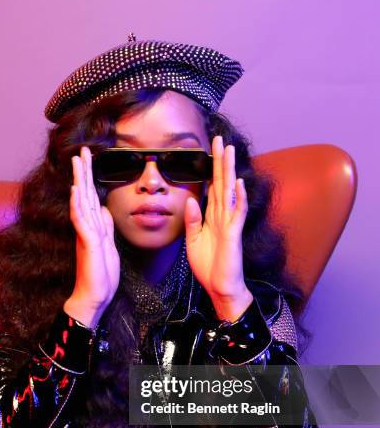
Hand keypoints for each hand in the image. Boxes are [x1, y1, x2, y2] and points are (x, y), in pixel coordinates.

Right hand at [65, 146, 119, 326]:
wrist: (94, 297)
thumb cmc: (101, 275)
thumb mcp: (108, 246)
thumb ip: (105, 227)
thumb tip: (105, 210)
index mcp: (93, 227)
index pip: (90, 197)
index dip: (89, 179)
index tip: (89, 160)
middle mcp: (87, 227)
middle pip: (84, 194)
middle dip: (84, 172)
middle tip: (82, 151)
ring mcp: (86, 234)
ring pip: (81, 202)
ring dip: (79, 181)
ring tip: (77, 161)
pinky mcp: (88, 244)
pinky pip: (81, 221)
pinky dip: (78, 205)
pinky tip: (75, 191)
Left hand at [184, 136, 252, 321]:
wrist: (220, 287)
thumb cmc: (209, 266)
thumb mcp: (193, 241)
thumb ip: (192, 220)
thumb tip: (190, 199)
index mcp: (212, 218)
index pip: (212, 188)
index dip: (211, 169)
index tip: (209, 150)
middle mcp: (223, 217)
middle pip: (221, 184)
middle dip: (219, 161)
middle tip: (219, 139)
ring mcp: (229, 224)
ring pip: (229, 193)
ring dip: (229, 171)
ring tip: (228, 151)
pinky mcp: (232, 235)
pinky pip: (236, 214)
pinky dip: (238, 198)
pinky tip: (237, 183)